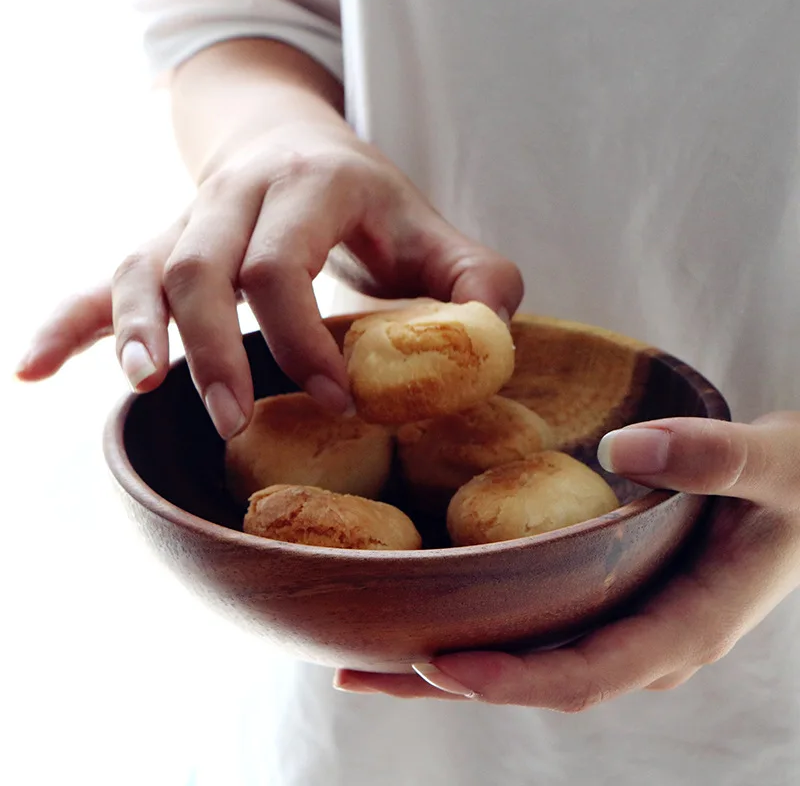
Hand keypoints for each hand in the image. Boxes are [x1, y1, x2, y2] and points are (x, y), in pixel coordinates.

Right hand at [16, 121, 522, 437]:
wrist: (304, 147)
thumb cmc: (375, 205)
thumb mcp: (436, 233)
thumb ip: (476, 281)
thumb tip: (491, 336)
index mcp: (313, 185)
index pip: (284, 264)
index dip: (303, 340)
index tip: (337, 402)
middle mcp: (237, 195)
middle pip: (200, 269)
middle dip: (214, 352)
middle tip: (237, 422)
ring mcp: (190, 216)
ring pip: (142, 269)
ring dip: (134, 335)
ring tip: (147, 390)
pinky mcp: (160, 242)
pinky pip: (99, 277)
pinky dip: (66, 324)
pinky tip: (31, 369)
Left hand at [334, 412, 799, 707]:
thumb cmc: (795, 486)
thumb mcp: (772, 466)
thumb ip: (709, 457)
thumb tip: (626, 449)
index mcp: (684, 625)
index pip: (587, 673)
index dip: (512, 679)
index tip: (437, 665)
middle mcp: (644, 641)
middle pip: (534, 680)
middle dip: (446, 683)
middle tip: (355, 671)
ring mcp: (623, 624)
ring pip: (526, 658)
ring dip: (447, 662)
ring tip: (365, 653)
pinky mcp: (608, 600)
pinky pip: (535, 626)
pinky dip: (479, 626)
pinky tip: (429, 607)